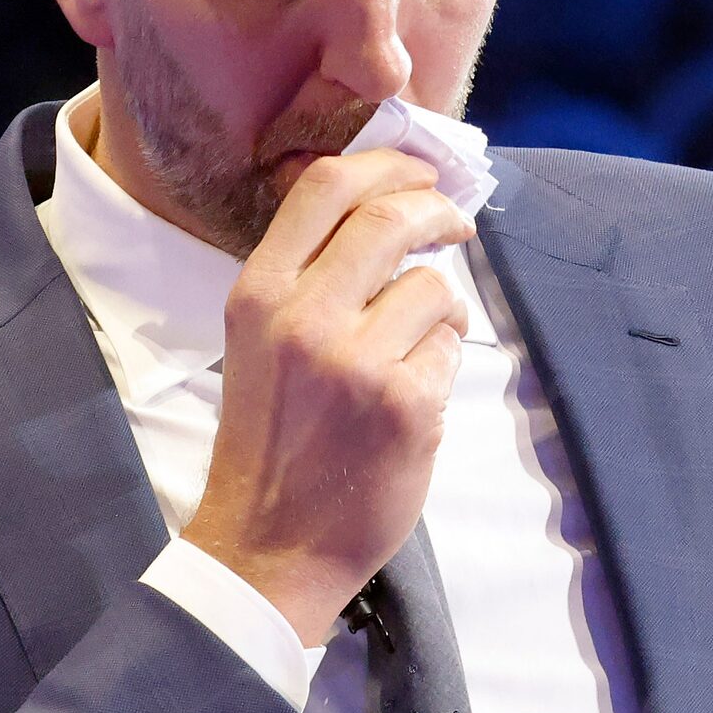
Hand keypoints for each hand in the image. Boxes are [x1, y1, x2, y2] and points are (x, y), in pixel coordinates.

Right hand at [184, 149, 472, 642]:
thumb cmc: (272, 442)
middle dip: (438, 211)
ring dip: (438, 310)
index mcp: (257, 295)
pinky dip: (441, 366)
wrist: (268, 547)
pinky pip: (450, 349)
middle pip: (391, 217)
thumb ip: (309, 279)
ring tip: (409, 353)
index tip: (416, 172)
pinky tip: (408, 402)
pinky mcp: (405, 404)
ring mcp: (356, 362)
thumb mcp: (260, 345)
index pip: (325, 187)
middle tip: (454, 224)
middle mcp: (301, 318)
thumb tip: (389, 210)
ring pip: (433, 287)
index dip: (385, 165)